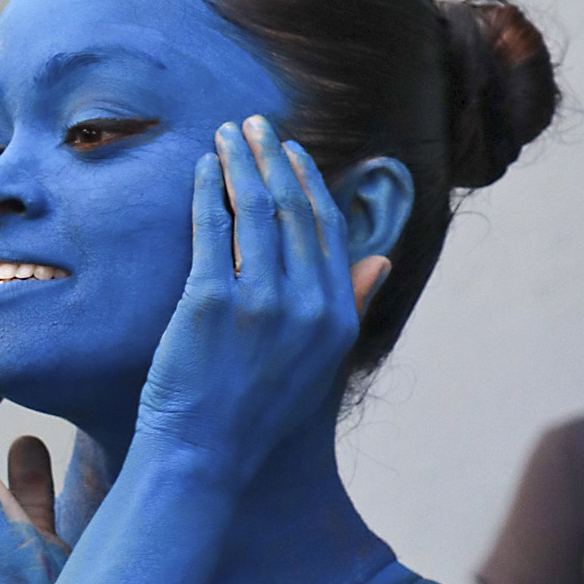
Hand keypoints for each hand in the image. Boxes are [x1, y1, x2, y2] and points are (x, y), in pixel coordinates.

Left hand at [135, 116, 389, 482]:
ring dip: (240, 163)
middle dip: (273, 157)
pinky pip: (213, 229)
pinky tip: (202, 169)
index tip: (289, 151)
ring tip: (225, 134)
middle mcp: (306, 306)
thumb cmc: (250, 417)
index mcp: (336, 318)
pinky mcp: (211, 303)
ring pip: (256, 210)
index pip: (329, 230)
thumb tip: (382, 264)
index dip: (310, 184)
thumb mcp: (315, 366)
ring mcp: (260, 303)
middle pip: (295, 210)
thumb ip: (349, 309)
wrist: (201, 459)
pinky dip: (209, 191)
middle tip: (252, 124)